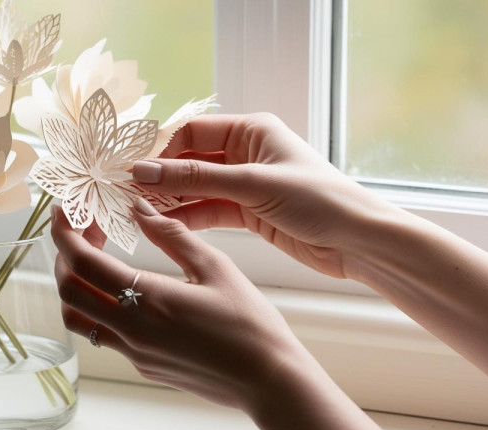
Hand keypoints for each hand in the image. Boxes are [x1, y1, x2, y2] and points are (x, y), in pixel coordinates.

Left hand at [51, 200, 430, 429]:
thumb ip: (172, 235)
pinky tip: (119, 290)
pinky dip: (95, 307)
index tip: (65, 211)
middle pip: (68, 290)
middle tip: (82, 232)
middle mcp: (131, 329)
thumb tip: (138, 206)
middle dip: (64, 256)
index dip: (65, 233)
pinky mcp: (141, 364)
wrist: (268, 382)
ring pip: (76, 318)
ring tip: (93, 261)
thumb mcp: (215, 267)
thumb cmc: (250, 324)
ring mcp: (133, 351)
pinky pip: (100, 334)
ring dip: (73, 286)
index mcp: (147, 299)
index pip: (82, 262)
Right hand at [132, 113, 405, 278]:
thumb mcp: (251, 185)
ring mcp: (245, 184)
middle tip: (129, 194)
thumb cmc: (317, 200)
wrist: (358, 242)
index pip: (192, 132)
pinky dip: (187, 216)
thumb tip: (143, 170)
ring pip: (196, 187)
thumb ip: (195, 178)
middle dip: (162, 176)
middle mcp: (245, 153)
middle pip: (190, 160)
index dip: (162, 151)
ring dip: (171, 199)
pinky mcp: (247, 213)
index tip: (135, 172)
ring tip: (139, 211)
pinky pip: (207, 210)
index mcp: (251, 130)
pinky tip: (164, 226)